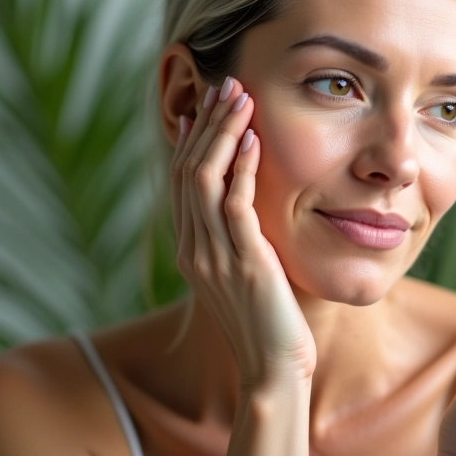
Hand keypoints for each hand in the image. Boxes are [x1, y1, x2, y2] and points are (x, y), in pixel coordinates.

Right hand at [171, 76, 316, 386]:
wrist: (273, 369)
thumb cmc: (266, 322)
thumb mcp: (243, 274)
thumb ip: (236, 241)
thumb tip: (245, 209)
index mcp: (191, 250)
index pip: (183, 183)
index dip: (192, 142)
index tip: (204, 108)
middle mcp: (194, 248)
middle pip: (189, 171)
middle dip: (207, 124)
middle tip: (224, 86)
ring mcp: (213, 255)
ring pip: (205, 179)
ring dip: (222, 133)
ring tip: (238, 96)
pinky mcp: (241, 261)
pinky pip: (234, 203)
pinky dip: (240, 167)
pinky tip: (252, 138)